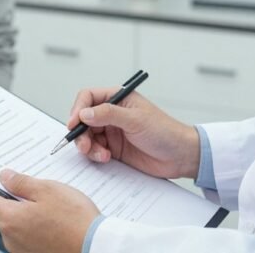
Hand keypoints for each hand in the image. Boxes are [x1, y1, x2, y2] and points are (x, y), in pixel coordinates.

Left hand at [0, 169, 98, 252]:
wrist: (94, 247)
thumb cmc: (74, 218)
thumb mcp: (47, 190)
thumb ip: (20, 182)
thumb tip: (4, 176)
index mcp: (9, 219)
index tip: (1, 175)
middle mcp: (9, 238)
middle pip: (2, 211)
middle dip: (14, 198)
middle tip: (35, 188)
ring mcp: (21, 250)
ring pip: (16, 224)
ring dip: (26, 213)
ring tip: (50, 205)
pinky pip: (27, 236)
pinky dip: (35, 227)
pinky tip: (54, 221)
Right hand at [68, 87, 199, 179]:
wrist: (180, 156)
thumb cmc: (164, 131)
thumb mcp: (135, 120)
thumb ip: (108, 114)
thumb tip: (84, 113)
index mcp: (118, 99)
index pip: (89, 97)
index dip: (78, 109)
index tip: (74, 123)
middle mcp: (112, 113)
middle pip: (83, 119)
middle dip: (81, 132)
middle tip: (84, 145)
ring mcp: (112, 131)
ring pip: (87, 136)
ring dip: (89, 146)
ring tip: (101, 155)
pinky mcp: (113, 148)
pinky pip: (95, 150)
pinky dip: (95, 155)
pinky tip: (106, 158)